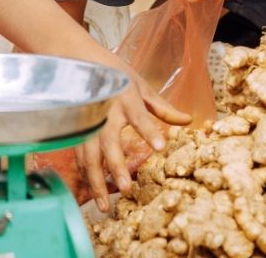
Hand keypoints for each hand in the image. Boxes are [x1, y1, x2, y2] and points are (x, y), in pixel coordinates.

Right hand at [77, 60, 189, 212]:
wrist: (79, 60)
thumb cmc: (115, 73)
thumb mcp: (142, 86)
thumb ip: (163, 107)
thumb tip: (188, 120)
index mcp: (126, 97)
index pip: (140, 116)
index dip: (149, 131)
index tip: (161, 147)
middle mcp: (105, 111)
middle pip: (108, 142)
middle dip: (116, 166)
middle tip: (126, 188)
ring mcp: (88, 122)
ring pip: (88, 156)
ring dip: (96, 181)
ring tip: (105, 205)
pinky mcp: (76, 131)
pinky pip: (79, 157)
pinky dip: (85, 176)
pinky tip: (92, 193)